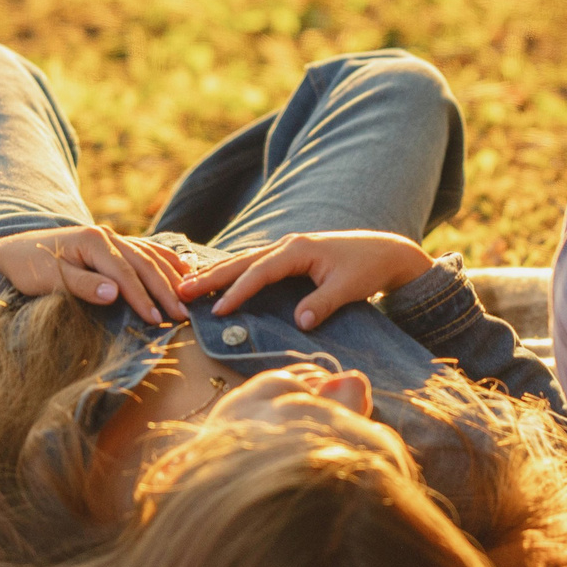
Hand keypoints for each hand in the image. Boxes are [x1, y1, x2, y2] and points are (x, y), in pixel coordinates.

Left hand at [0, 224, 189, 322]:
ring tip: (190, 295)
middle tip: (182, 314)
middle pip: (144, 263)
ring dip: (170, 276)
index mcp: (94, 241)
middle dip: (165, 290)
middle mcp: (107, 235)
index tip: (157, 319)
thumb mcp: (50, 279)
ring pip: (149, 255)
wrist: (11, 253)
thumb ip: (83, 285)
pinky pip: (145, 250)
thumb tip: (115, 294)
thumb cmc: (28, 269)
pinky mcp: (111, 243)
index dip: (143, 297)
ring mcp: (111, 237)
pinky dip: (164, 260)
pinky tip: (181, 268)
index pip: (126, 273)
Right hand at [176, 230, 434, 329]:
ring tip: (187, 285)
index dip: (237, 292)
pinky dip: (233, 271)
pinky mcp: (290, 256)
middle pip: (242, 261)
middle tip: (180, 291)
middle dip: (211, 276)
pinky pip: (254, 263)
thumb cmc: (367, 269)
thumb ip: (322, 303)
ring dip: (217, 272)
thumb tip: (299, 322)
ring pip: (244, 260)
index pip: (259, 273)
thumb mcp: (349, 288)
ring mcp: (287, 248)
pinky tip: (216, 279)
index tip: (216, 311)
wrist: (386, 252)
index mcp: (298, 249)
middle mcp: (288, 244)